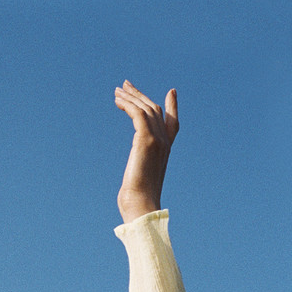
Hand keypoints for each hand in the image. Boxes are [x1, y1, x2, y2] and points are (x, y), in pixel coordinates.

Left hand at [114, 81, 178, 221]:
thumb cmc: (137, 201)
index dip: (173, 106)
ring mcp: (157, 140)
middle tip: (125, 85)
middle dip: (140, 96)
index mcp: (166, 151)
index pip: (173, 123)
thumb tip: (133, 186)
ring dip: (130, 97)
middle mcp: (164, 142)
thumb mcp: (140, 183)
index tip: (171, 92)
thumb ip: (140, 174)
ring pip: (145, 108)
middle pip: (154, 110)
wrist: (141, 206)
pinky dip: (128, 104)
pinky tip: (118, 100)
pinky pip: (137, 114)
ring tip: (117, 90)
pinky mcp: (146, 140)